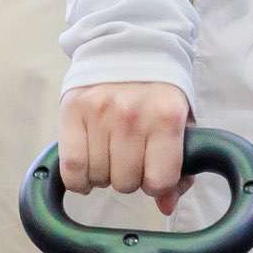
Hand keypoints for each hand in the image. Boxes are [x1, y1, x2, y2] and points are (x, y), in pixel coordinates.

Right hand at [60, 82, 189, 200]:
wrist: (127, 46)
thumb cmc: (158, 91)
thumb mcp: (181, 122)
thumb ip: (180, 167)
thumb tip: (166, 206)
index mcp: (167, 116)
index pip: (159, 180)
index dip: (156, 184)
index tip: (153, 173)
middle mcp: (133, 114)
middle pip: (126, 183)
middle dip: (130, 178)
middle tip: (130, 159)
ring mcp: (100, 112)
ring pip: (99, 178)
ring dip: (105, 176)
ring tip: (110, 155)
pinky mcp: (72, 111)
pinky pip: (71, 168)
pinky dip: (79, 180)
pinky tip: (87, 170)